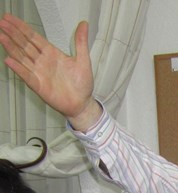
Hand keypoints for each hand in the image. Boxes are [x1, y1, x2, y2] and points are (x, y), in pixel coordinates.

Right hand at [0, 13, 100, 130]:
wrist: (83, 104)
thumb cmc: (82, 85)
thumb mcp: (83, 60)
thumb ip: (81, 42)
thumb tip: (84, 25)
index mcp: (51, 53)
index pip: (33, 37)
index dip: (22, 27)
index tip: (10, 18)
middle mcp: (43, 62)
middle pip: (24, 44)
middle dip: (13, 33)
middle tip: (2, 22)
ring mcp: (40, 73)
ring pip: (22, 57)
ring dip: (11, 48)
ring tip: (1, 37)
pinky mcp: (39, 86)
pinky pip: (27, 76)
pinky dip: (18, 68)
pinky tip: (9, 60)